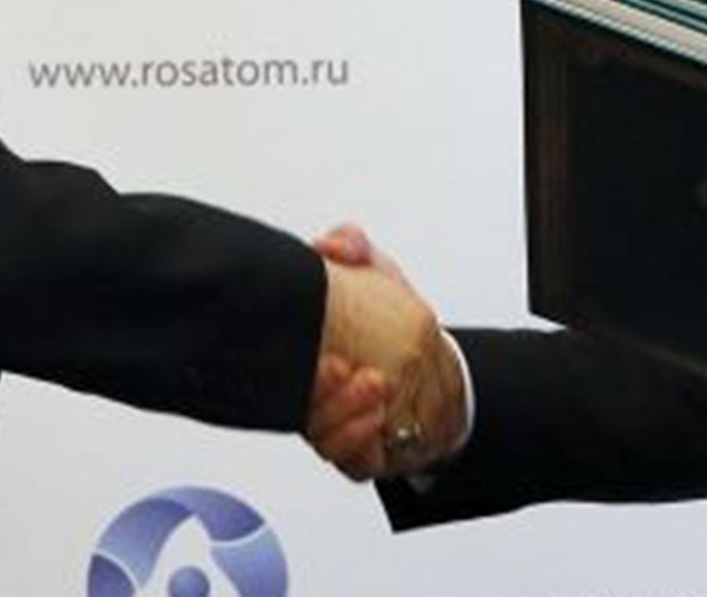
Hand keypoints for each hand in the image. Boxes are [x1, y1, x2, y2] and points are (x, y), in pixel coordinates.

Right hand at [305, 224, 465, 478]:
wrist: (431, 364)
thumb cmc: (390, 320)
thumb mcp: (374, 271)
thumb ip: (353, 246)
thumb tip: (330, 245)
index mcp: (303, 352)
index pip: (275, 364)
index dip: (284, 363)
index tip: (316, 348)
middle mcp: (310, 393)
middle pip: (295, 406)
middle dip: (315, 392)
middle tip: (340, 367)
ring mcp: (333, 424)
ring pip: (319, 437)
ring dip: (344, 415)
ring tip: (375, 385)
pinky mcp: (357, 452)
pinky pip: (350, 459)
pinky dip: (360, 440)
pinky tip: (378, 415)